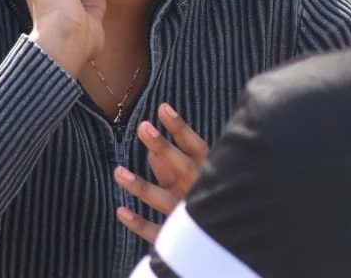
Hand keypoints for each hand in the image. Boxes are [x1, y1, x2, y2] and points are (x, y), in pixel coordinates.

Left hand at [113, 103, 209, 242]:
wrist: (232, 242)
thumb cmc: (214, 202)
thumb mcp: (199, 180)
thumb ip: (177, 167)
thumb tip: (151, 152)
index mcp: (211, 175)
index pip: (196, 148)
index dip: (180, 129)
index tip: (163, 108)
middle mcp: (200, 192)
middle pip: (182, 167)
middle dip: (163, 147)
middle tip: (143, 128)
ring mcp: (188, 216)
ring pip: (165, 200)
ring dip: (141, 186)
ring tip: (118, 172)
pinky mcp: (179, 239)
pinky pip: (157, 232)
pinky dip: (139, 223)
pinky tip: (120, 210)